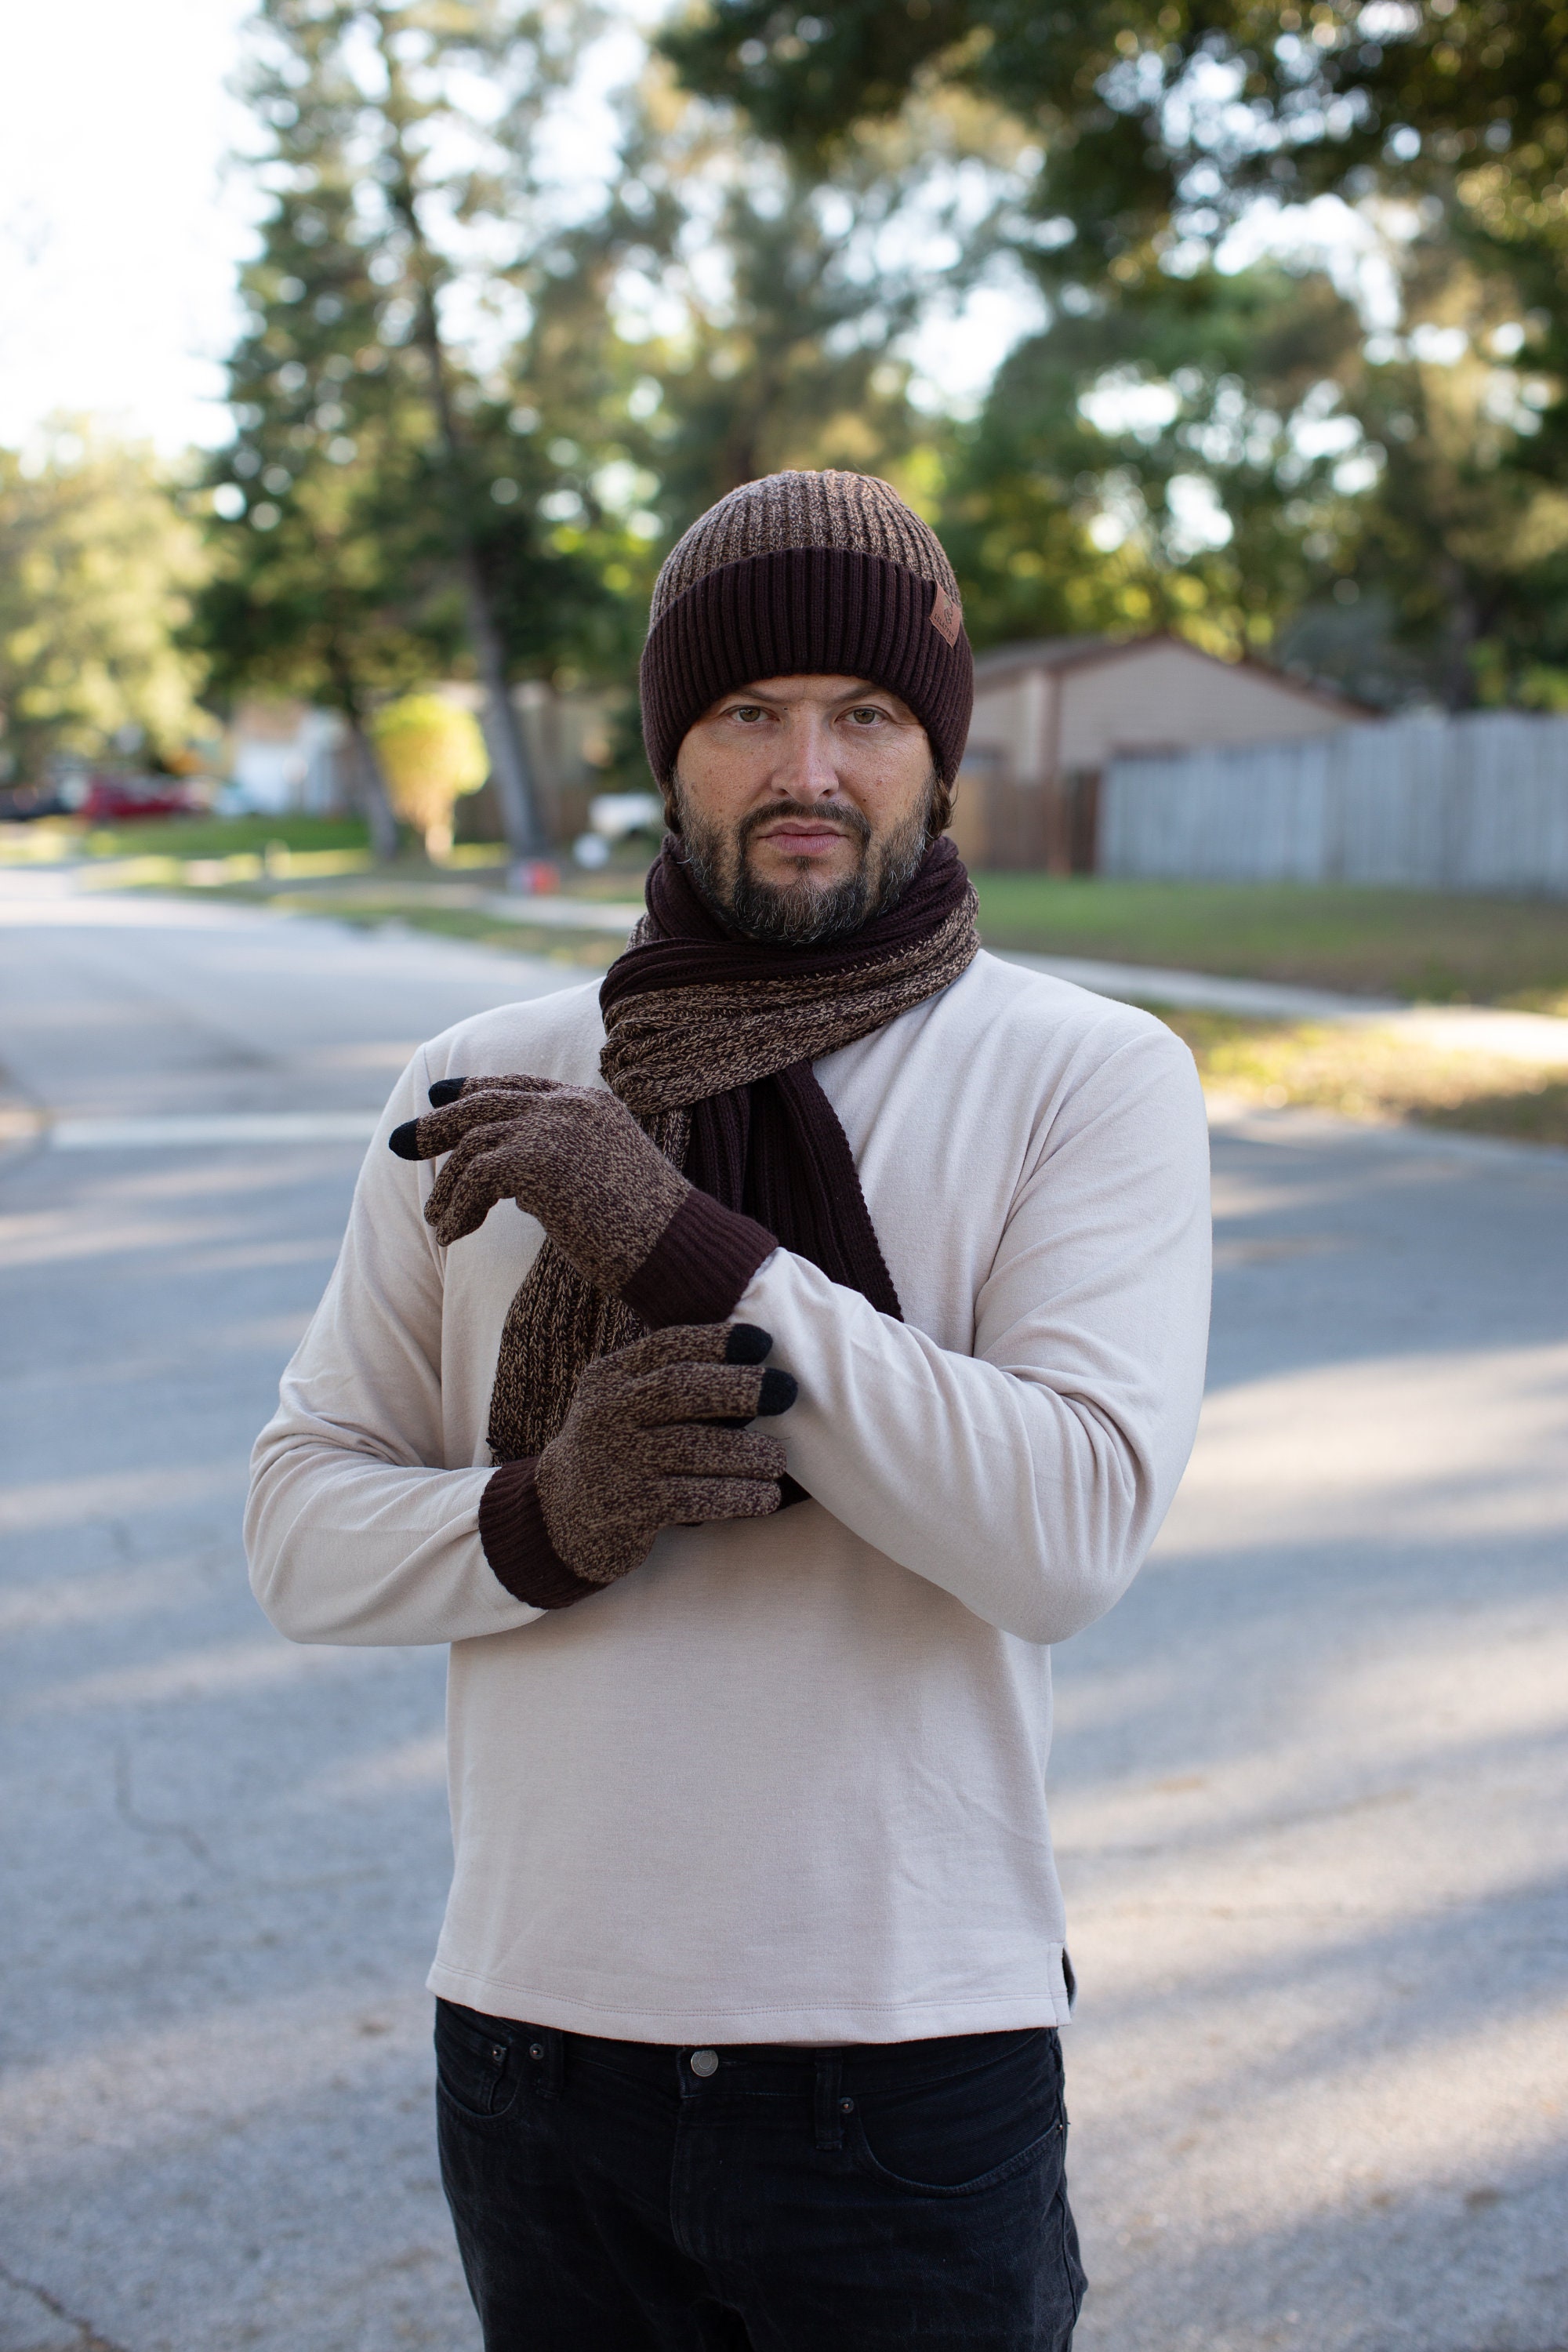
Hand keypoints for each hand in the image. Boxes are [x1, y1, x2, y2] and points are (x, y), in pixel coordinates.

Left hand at [390, 1075, 688, 1295]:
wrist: (674, 1248)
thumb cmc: (644, 1232)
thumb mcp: (600, 1180)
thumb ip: (559, 1165)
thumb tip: (514, 1183)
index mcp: (591, 1105)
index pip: (521, 1085)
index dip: (474, 1087)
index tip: (438, 1095)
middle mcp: (571, 1106)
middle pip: (485, 1102)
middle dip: (437, 1123)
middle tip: (400, 1142)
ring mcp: (554, 1127)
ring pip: (473, 1144)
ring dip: (448, 1186)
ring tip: (437, 1220)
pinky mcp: (537, 1159)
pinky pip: (475, 1178)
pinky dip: (458, 1209)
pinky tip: (453, 1235)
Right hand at [535, 1323, 796, 1585]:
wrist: (559, 1518)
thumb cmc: (617, 1450)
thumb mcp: (623, 1405)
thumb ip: (667, 1384)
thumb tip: (755, 1372)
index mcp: (609, 1378)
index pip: (667, 1347)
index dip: (717, 1341)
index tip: (762, 1342)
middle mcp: (607, 1413)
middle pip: (679, 1389)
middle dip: (740, 1387)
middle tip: (786, 1391)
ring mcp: (616, 1460)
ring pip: (694, 1448)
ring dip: (748, 1452)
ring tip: (777, 1459)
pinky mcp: (628, 1508)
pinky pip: (693, 1497)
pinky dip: (737, 1496)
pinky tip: (764, 1497)